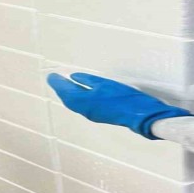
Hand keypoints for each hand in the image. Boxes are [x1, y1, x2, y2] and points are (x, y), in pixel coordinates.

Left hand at [47, 73, 192, 139]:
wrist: (142, 117)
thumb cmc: (124, 98)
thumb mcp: (106, 84)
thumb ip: (89, 81)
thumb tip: (75, 77)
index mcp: (83, 102)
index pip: (65, 91)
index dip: (58, 83)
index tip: (51, 75)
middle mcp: (85, 110)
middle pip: (69, 99)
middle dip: (63, 89)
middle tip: (57, 79)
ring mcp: (93, 114)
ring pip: (76, 103)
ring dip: (71, 94)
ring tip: (68, 85)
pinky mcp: (102, 115)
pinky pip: (84, 105)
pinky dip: (79, 97)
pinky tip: (83, 93)